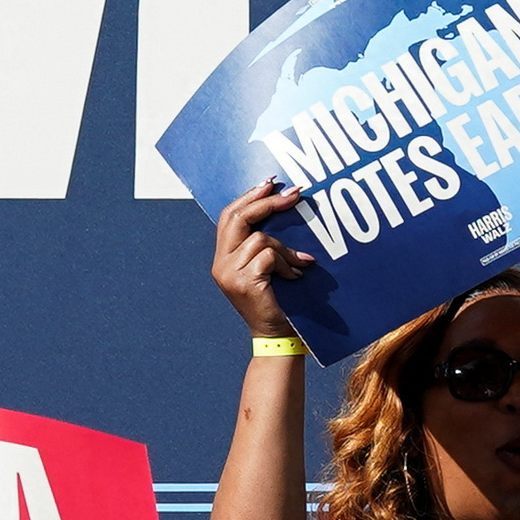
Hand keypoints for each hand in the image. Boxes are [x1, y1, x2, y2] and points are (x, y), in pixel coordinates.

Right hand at [213, 180, 318, 337]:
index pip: (229, 216)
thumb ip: (265, 244)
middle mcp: (220, 264)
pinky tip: (296, 276)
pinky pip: (268, 256)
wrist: (278, 337)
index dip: (248, 196)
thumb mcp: (268, 268)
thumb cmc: (280, 301)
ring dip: (285, 248)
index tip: (270, 183)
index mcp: (223, 258)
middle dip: (267, 202)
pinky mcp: (243, 282)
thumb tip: (283, 206)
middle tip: (293, 193)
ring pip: (259, 238)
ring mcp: (229, 274)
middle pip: (237, 218)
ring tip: (299, 263)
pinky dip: (286, 263)